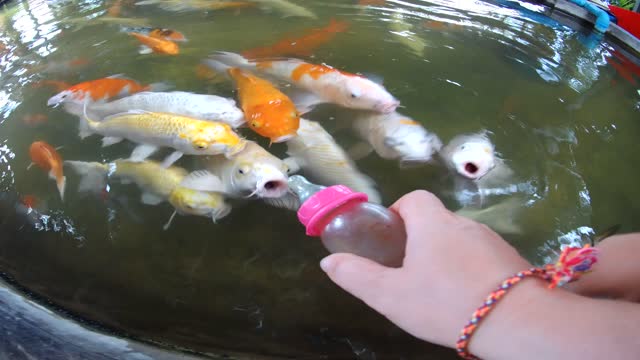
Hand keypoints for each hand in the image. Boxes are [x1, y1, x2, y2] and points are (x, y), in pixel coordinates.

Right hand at [319, 190, 534, 348]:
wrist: (517, 322)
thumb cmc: (445, 302)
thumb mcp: (390, 295)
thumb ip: (356, 276)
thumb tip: (329, 261)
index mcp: (433, 223)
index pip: (414, 199)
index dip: (398, 214)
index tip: (391, 242)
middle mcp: (464, 224)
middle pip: (435, 221)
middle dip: (419, 242)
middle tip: (409, 274)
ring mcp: (492, 241)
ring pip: (459, 242)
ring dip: (446, 258)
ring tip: (439, 292)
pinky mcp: (512, 260)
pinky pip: (482, 258)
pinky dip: (470, 271)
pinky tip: (468, 298)